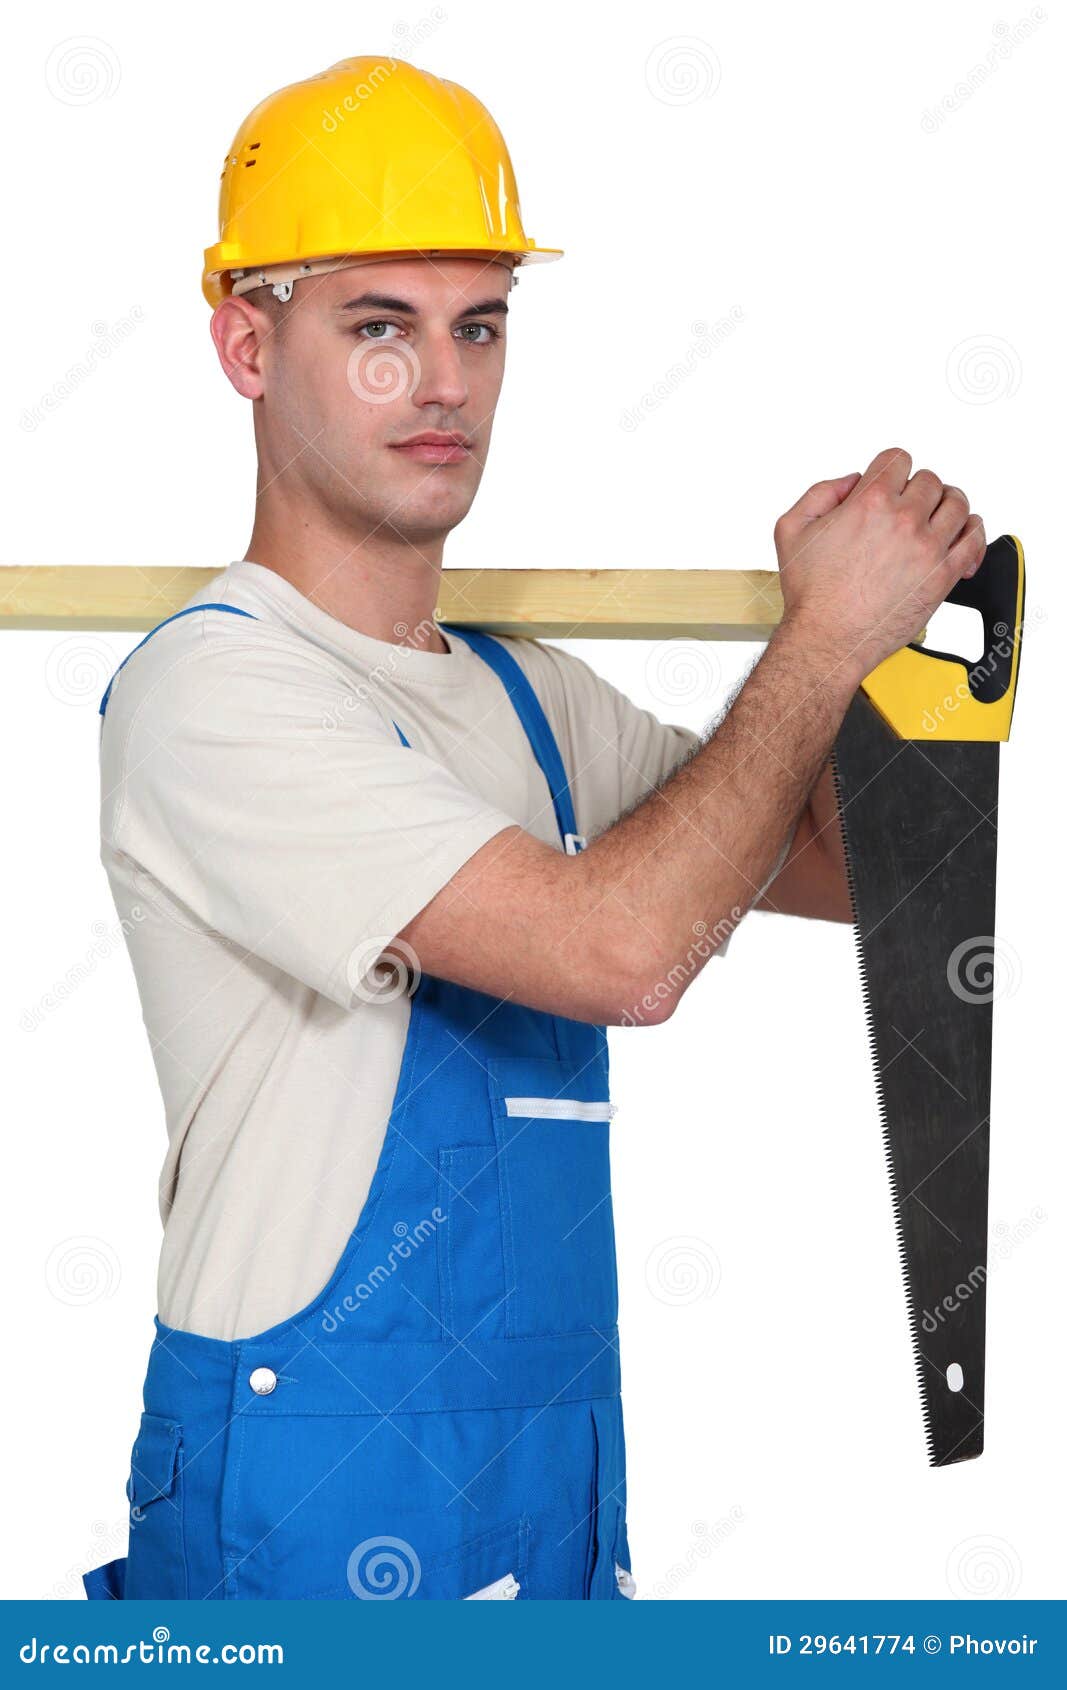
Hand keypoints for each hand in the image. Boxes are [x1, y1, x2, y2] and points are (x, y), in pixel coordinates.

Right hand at [773, 446, 985, 682]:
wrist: (827, 638)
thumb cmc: (811, 595)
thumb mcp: (791, 529)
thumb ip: (821, 492)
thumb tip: (851, 482)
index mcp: (869, 501)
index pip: (898, 460)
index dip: (892, 469)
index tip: (892, 483)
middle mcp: (903, 519)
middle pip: (930, 480)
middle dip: (918, 489)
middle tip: (910, 506)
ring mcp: (927, 547)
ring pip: (957, 503)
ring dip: (948, 504)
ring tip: (939, 516)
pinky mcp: (943, 575)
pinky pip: (974, 540)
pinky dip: (973, 532)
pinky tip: (963, 536)